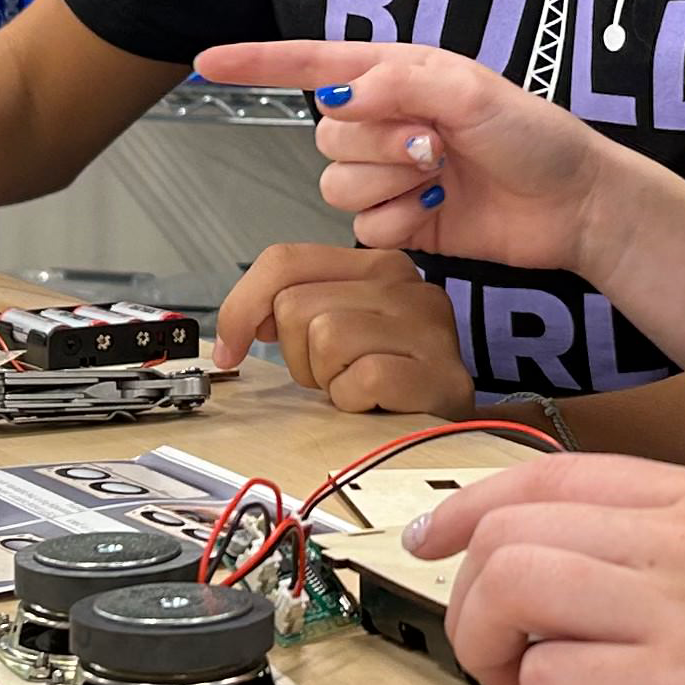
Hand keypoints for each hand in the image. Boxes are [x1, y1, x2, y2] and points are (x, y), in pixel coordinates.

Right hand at [186, 39, 669, 283]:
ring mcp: (391, 174)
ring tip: (442, 177)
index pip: (310, 63)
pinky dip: (400, 221)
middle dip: (377, 142)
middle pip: (325, 132)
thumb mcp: (473, 91)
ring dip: (390, 184)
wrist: (573, 204)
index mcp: (395, 75)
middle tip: (436, 145)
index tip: (206, 63)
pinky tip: (441, 210)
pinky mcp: (402, 221)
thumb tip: (340, 93)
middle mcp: (385, 121)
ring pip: (337, 184)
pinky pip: (363, 226)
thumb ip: (401, 83)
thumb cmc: (535, 136)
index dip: (256, 62)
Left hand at [212, 243, 475, 414]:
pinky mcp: (439, 373)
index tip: (232, 345)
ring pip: (325, 339)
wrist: (452, 423)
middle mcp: (407, 283)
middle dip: (297, 355)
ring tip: (356, 386)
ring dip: (327, 379)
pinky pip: (361, 379)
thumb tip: (241, 322)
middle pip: (296, 306)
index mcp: (377, 264)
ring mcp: (428, 326)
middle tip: (332, 374)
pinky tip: (374, 402)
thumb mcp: (339, 327)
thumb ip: (295, 305)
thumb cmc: (390, 377)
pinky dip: (354, 401)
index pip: (284, 260)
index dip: (242, 306)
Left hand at [417, 454, 684, 684]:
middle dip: (468, 599)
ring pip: (508, 591)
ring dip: (491, 654)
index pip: (544, 477)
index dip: (465, 508)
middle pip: (504, 532)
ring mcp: (676, 608)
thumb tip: (614, 605)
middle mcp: (676, 538)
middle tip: (500, 660)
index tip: (430, 541)